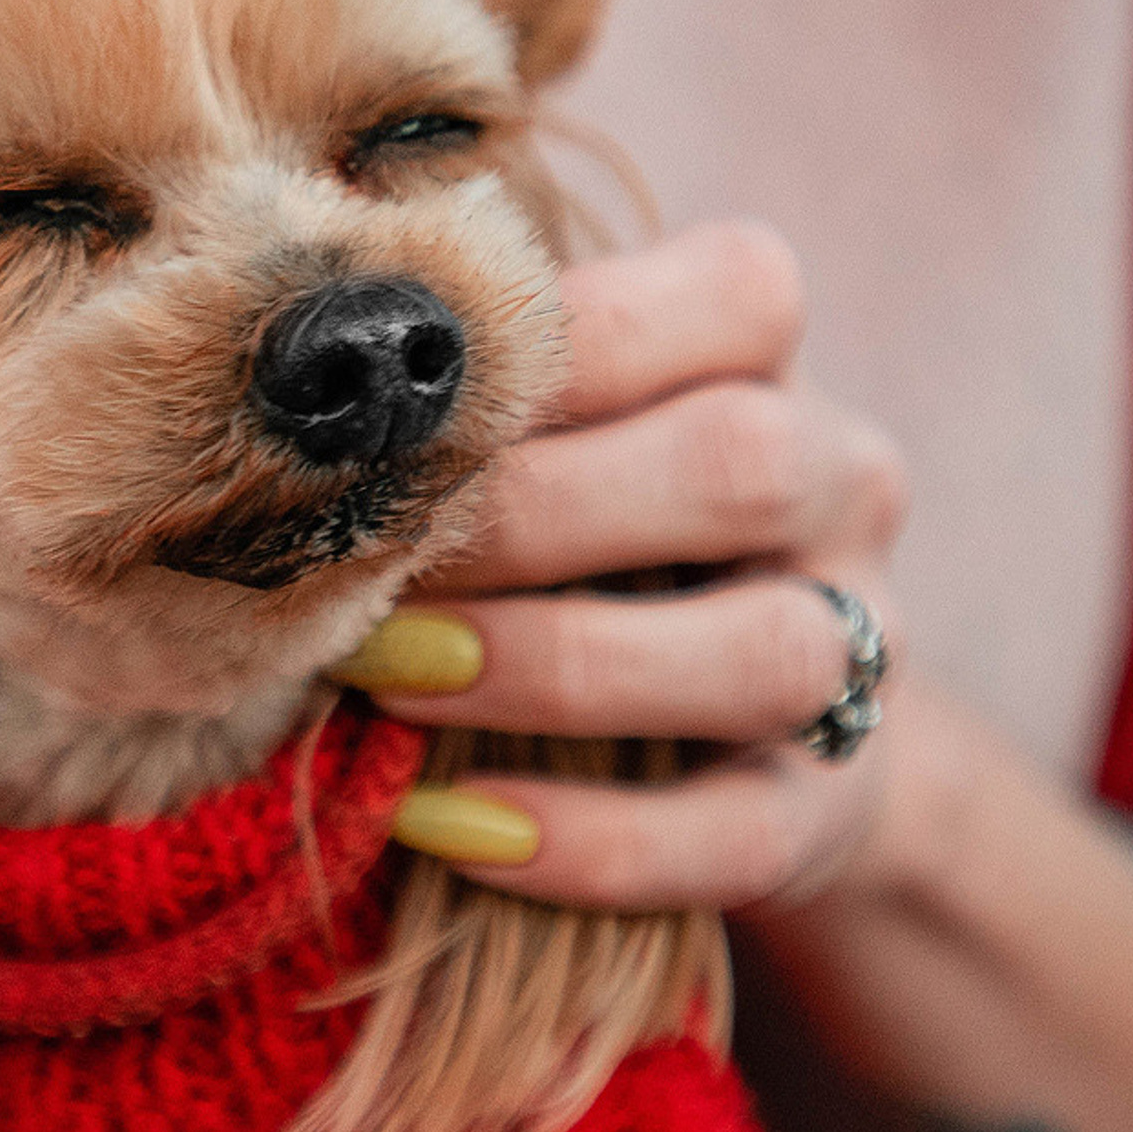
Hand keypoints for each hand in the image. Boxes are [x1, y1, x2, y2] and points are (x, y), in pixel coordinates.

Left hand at [353, 221, 907, 911]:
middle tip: (365, 556)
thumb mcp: (545, 426)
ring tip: (390, 682)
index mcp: (767, 358)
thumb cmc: (578, 516)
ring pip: (769, 654)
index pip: (735, 291)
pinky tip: (447, 821)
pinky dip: (588, 839)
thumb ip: (466, 393)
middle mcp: (841, 486)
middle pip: (745, 463)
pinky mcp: (829, 809)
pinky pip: (740, 831)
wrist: (733, 719)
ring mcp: (858, 650)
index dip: (564, 340)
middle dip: (537, 513)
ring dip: (560, 668)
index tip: (402, 401)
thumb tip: (274, 394)